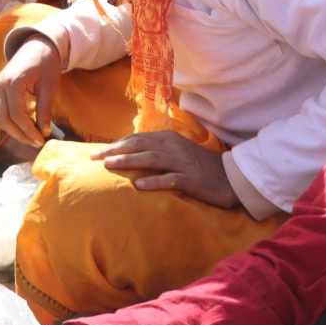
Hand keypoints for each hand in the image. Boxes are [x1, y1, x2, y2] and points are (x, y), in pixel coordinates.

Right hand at [0, 35, 60, 147]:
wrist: (36, 46)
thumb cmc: (45, 64)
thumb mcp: (50, 86)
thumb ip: (45, 109)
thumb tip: (44, 132)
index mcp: (13, 82)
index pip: (17, 114)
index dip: (29, 130)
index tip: (42, 140)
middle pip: (4, 119)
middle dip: (20, 135)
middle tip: (37, 142)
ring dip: (14, 131)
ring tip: (31, 138)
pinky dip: (10, 123)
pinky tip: (24, 128)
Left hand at [95, 130, 238, 208]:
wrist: (231, 177)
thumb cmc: (199, 165)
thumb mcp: (177, 152)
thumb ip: (156, 149)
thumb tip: (130, 152)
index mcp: (168, 138)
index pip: (137, 139)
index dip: (117, 144)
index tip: (98, 151)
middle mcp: (173, 147)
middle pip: (139, 146)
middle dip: (115, 150)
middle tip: (95, 157)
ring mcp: (182, 163)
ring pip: (151, 159)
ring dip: (128, 161)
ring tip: (109, 165)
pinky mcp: (191, 179)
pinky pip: (170, 179)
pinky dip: (153, 181)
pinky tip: (138, 185)